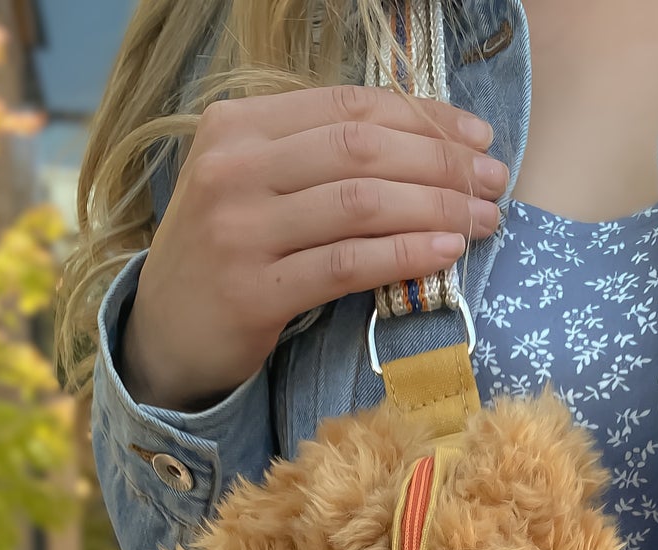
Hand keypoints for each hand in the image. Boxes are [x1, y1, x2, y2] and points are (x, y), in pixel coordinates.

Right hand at [120, 84, 508, 411]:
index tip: (476, 135)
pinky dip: (404, 255)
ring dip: (435, 209)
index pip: (349, 107)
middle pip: (361, 151)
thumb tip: (422, 145)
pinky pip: (346, 265)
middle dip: (441, 162)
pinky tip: (446, 253)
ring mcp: (240, 231)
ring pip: (360, 204)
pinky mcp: (254, 292)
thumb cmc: (227, 254)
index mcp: (238, 125)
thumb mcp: (255, 184)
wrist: (165, 332)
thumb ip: (315, 157)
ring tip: (483, 219)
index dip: (423, 117)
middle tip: (492, 181)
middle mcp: (234, 168)